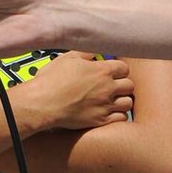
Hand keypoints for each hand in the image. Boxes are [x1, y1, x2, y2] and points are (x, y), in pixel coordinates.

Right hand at [15, 51, 133, 130]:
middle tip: (114, 86)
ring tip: (113, 99)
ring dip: (122, 100)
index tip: (112, 72)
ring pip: (128, 103)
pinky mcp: (101, 120)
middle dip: (123, 84)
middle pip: (129, 85)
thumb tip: (94, 52)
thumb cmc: (51, 80)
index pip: (124, 68)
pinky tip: (109, 111)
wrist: (43, 103)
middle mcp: (107, 88)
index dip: (118, 69)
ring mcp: (105, 105)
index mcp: (101, 71)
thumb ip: (85, 53)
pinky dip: (118, 115)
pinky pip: (121, 118)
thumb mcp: (67, 58)